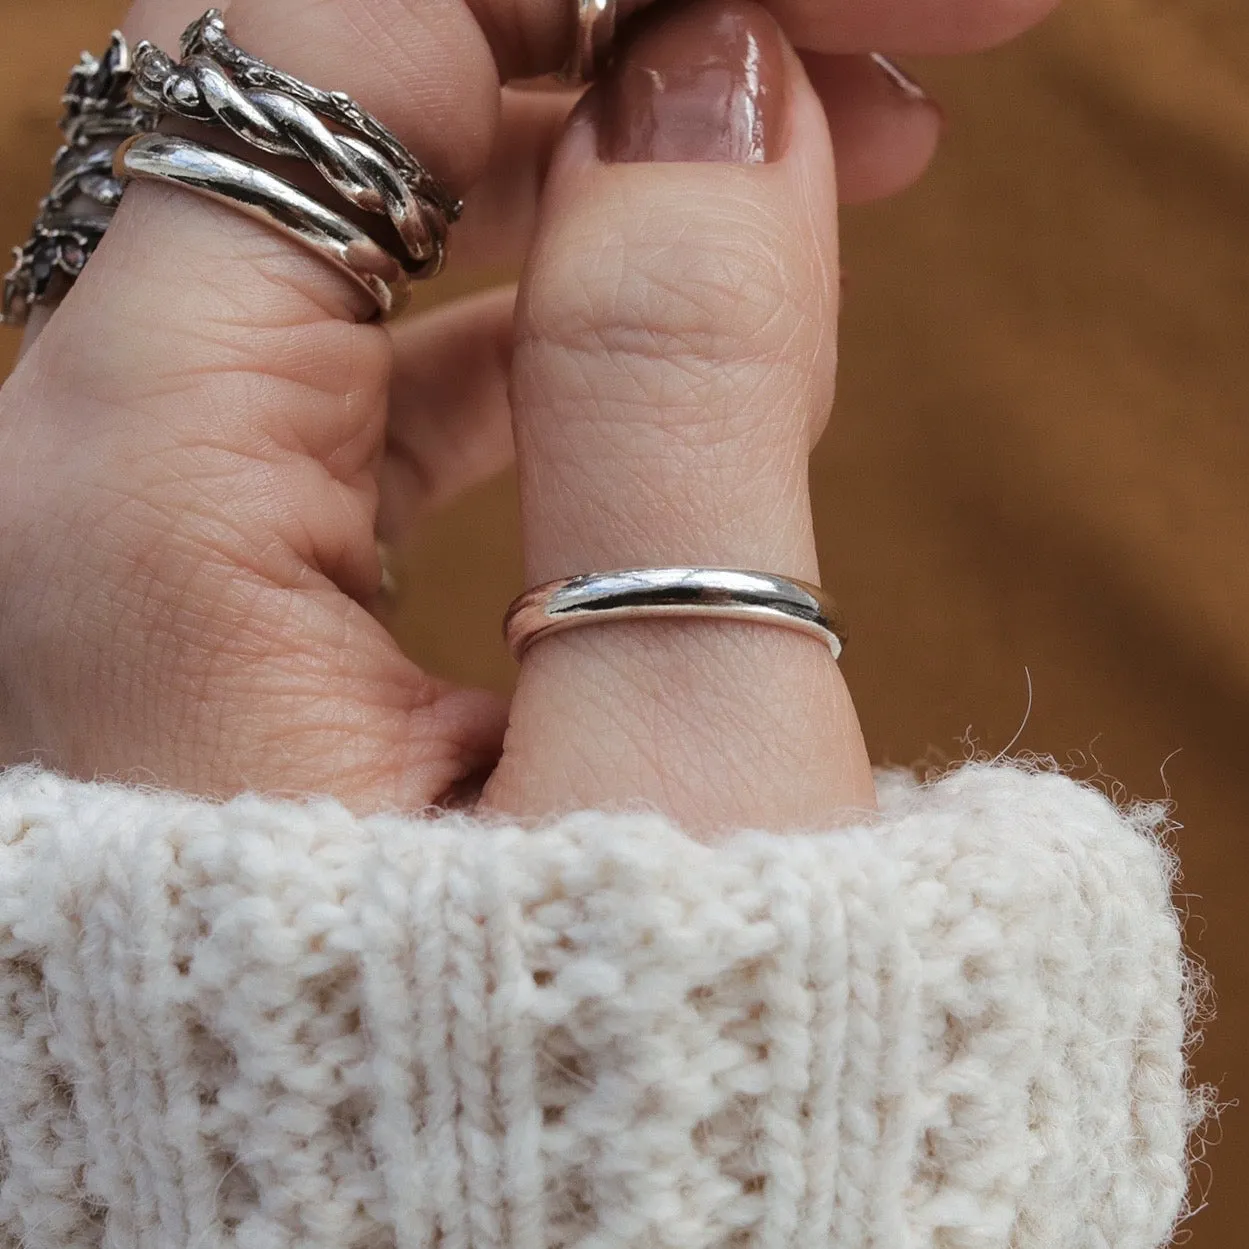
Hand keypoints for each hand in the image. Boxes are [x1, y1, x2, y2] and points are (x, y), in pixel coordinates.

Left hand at [0, 0, 1052, 835]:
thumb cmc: (568, 1112)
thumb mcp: (676, 760)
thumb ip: (678, 392)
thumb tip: (718, 88)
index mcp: (138, 509)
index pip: (341, 50)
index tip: (877, 5)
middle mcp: (82, 491)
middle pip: (334, 103)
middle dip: (618, 33)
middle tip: (878, 55)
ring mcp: (145, 539)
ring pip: (355, 220)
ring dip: (593, 153)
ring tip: (821, 147)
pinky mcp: (226, 594)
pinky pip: (357, 363)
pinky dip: (524, 296)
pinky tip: (656, 286)